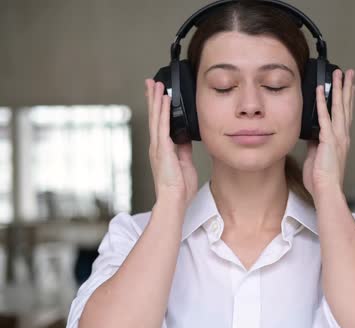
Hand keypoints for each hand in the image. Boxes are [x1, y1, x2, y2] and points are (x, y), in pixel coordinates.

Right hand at [145, 79, 198, 207]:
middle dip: (153, 98)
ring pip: (156, 117)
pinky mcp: (162, 148)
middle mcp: (157, 145)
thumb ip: (183, 149)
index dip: (158, 108)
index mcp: (162, 149)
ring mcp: (158, 146)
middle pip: (154, 116)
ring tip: (156, 84)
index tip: (158, 95)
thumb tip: (185, 137)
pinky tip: (164, 99)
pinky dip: (163, 111)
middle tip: (150, 82)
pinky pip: (163, 125)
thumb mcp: (184, 162)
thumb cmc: (179, 187)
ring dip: (156, 99)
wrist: (174, 199)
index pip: (159, 123)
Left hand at [302, 69, 354, 199]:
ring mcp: (337, 136)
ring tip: (339, 73)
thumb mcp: (318, 157)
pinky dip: (322, 102)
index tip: (349, 87)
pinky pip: (324, 116)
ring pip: (338, 107)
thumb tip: (312, 136)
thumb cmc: (321, 179)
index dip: (347, 100)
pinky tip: (320, 89)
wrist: (327, 190)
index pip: (344, 115)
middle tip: (349, 72)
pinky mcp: (328, 139)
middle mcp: (342, 135)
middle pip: (345, 106)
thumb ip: (317, 144)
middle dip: (347, 88)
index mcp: (341, 140)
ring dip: (339, 88)